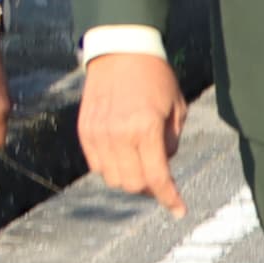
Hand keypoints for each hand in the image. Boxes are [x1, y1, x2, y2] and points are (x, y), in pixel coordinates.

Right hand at [78, 51, 189, 217]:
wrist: (121, 52)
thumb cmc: (156, 77)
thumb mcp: (177, 108)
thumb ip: (171, 141)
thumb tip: (163, 165)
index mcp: (145, 129)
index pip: (157, 177)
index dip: (169, 198)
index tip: (179, 211)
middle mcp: (118, 135)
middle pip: (132, 183)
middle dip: (150, 188)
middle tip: (161, 179)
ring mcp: (97, 133)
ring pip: (112, 178)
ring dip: (129, 179)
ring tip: (142, 163)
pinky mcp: (84, 130)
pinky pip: (96, 164)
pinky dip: (111, 168)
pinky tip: (124, 155)